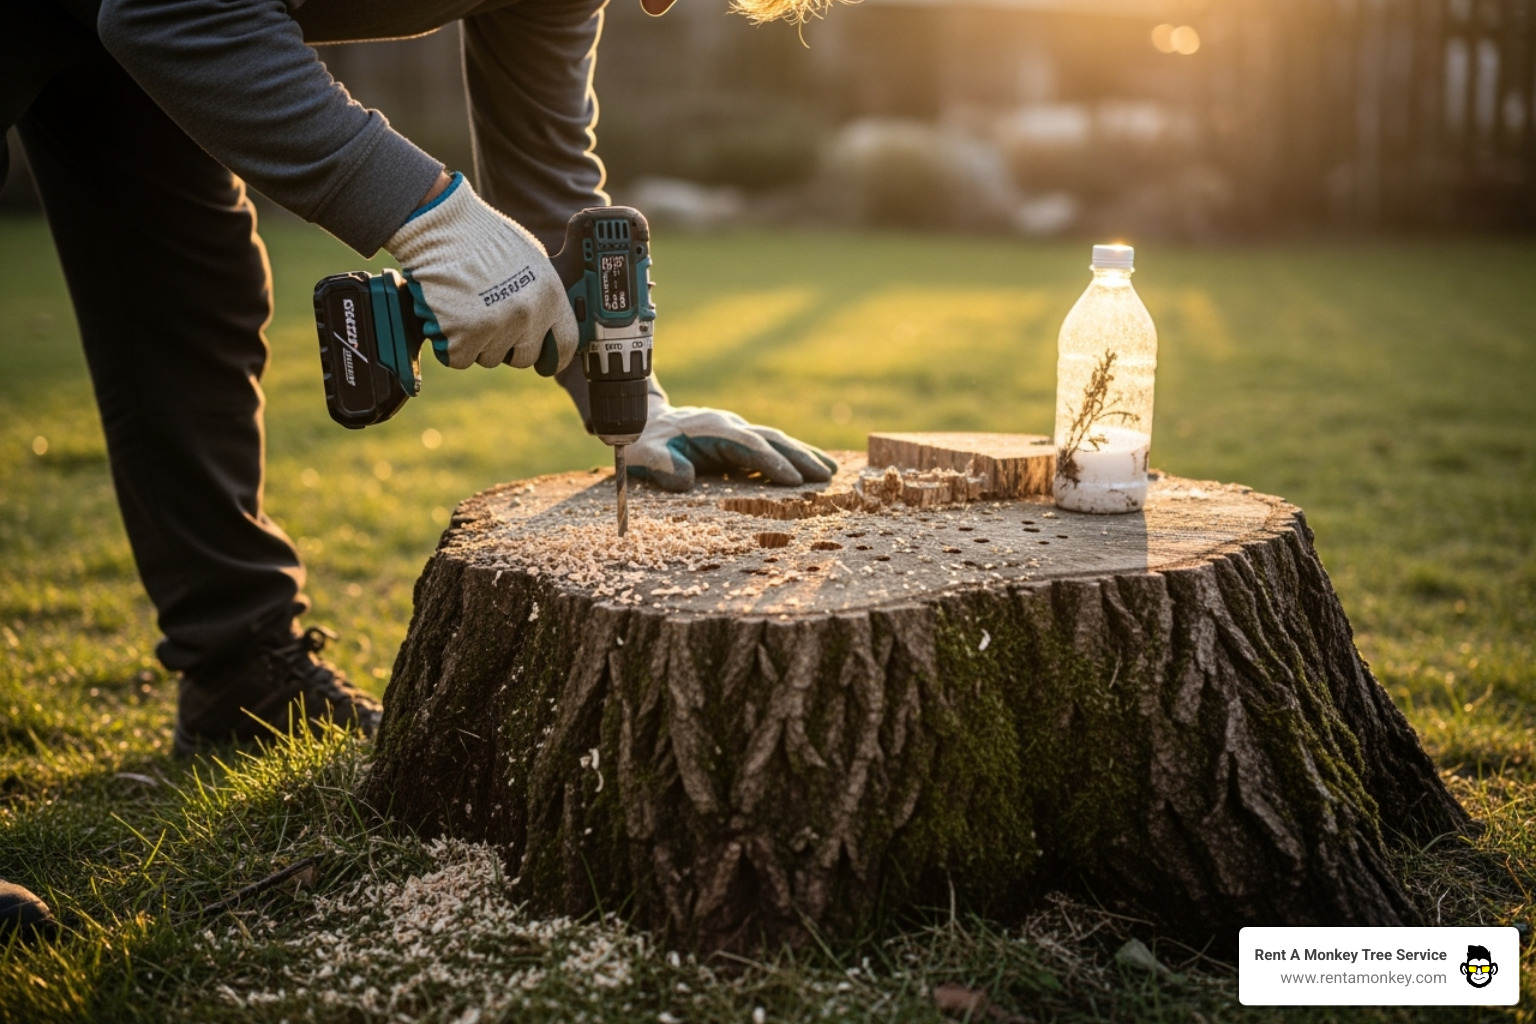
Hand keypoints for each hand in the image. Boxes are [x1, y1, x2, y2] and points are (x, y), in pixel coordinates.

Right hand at [384, 173, 577, 370]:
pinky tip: (448, 316)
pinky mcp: (462, 337)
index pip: (566, 345)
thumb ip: (542, 296)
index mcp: (549, 296)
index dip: (555, 357)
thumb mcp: (531, 260)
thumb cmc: (482, 238)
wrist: (440, 228)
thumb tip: (548, 323)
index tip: (547, 362)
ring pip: (489, 358)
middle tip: (490, 319)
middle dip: (508, 346)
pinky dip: (449, 344)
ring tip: (466, 307)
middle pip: (524, 358)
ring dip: (476, 342)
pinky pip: (458, 358)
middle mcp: (527, 315)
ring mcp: (495, 327)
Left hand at [628, 392, 837, 491]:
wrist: (640, 421)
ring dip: (803, 454)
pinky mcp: (737, 438)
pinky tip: (813, 467)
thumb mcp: (642, 455)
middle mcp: (727, 425)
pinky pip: (769, 446)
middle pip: (770, 438)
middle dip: (799, 456)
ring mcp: (735, 430)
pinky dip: (792, 455)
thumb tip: (685, 479)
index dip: (770, 460)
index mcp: (709, 429)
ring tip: (831, 471)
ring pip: (775, 439)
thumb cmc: (642, 443)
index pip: (746, 444)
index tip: (793, 479)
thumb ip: (661, 465)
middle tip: (826, 476)